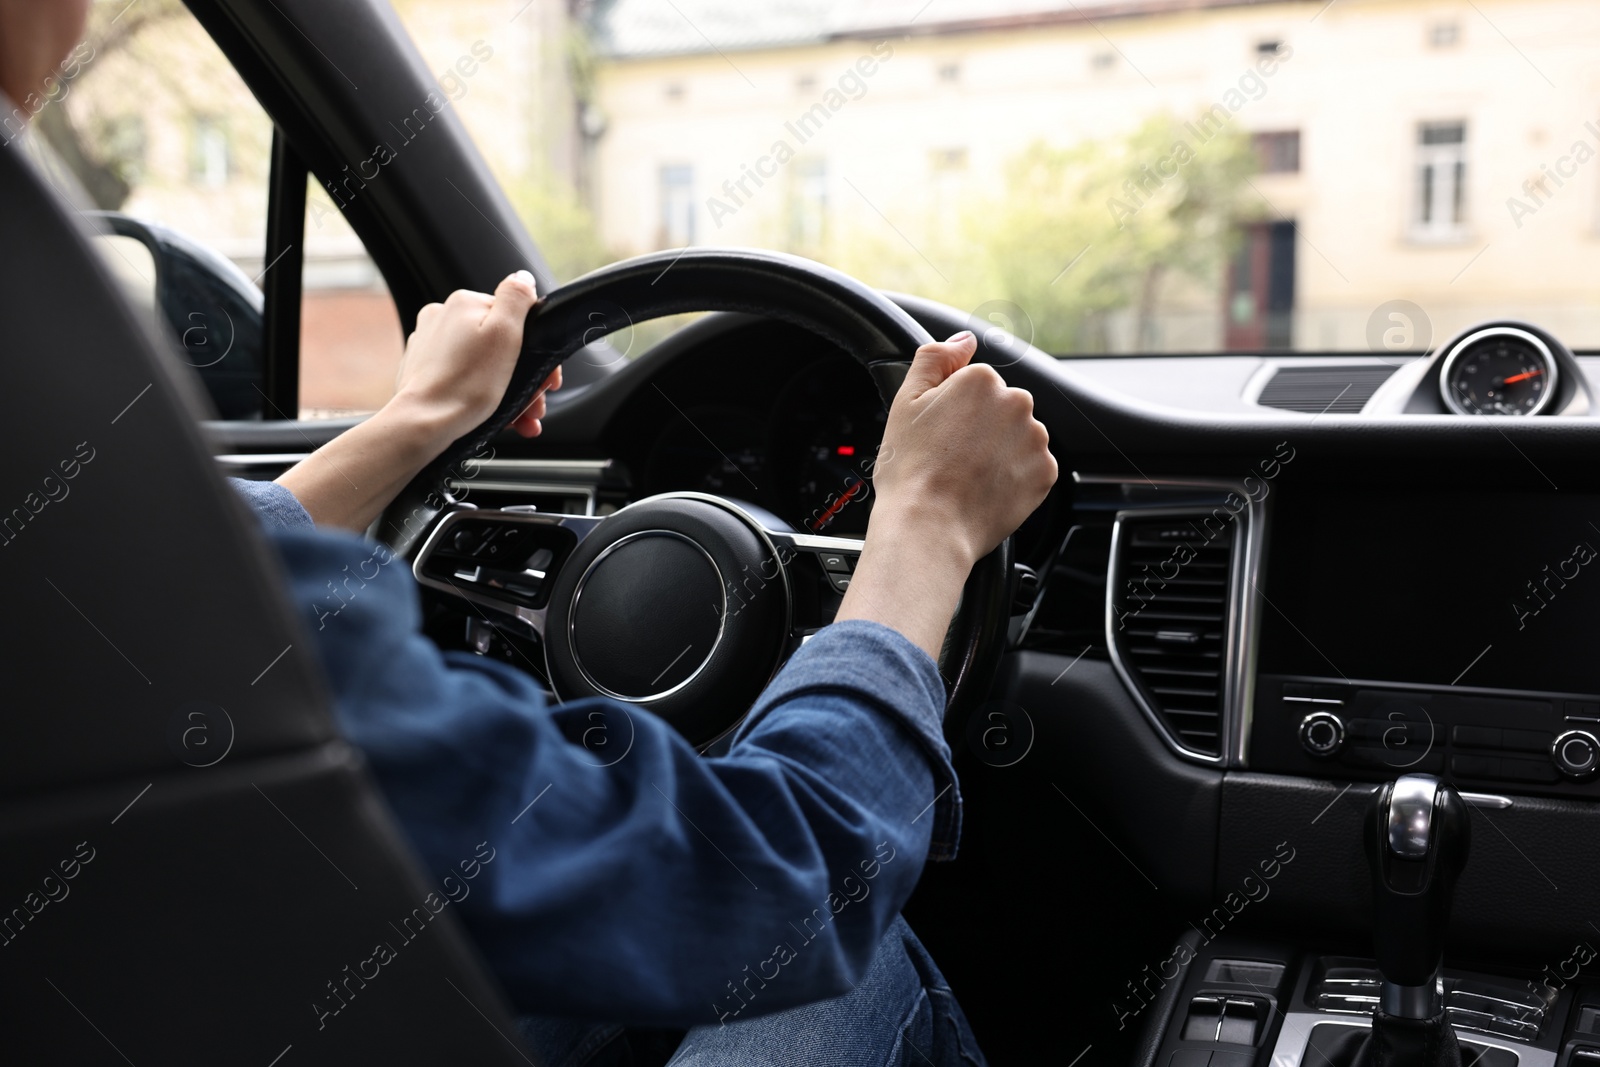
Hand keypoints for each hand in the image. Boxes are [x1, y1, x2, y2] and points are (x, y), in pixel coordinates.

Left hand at [276, 270, 562, 532]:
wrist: (424, 424)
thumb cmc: (466, 385)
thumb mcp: (505, 334)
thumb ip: (516, 297)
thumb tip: (522, 277)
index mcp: (464, 303)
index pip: (515, 318)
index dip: (537, 350)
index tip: (547, 379)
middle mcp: (442, 317)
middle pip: (500, 344)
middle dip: (524, 376)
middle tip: (535, 404)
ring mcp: (430, 344)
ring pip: (484, 364)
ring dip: (509, 392)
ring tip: (522, 418)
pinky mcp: (423, 371)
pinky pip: (465, 379)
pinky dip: (484, 397)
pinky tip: (500, 419)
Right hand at [835, 331, 1055, 660]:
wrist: (929, 526)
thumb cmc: (911, 470)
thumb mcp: (905, 401)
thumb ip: (935, 358)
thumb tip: (963, 340)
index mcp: (981, 380)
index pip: (974, 385)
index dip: (953, 410)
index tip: (940, 433)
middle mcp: (1017, 403)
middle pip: (1000, 408)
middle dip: (981, 427)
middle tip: (951, 456)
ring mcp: (1034, 439)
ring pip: (1017, 436)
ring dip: (999, 450)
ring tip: (968, 475)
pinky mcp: (1045, 473)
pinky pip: (1031, 466)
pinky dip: (1013, 476)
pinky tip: (986, 488)